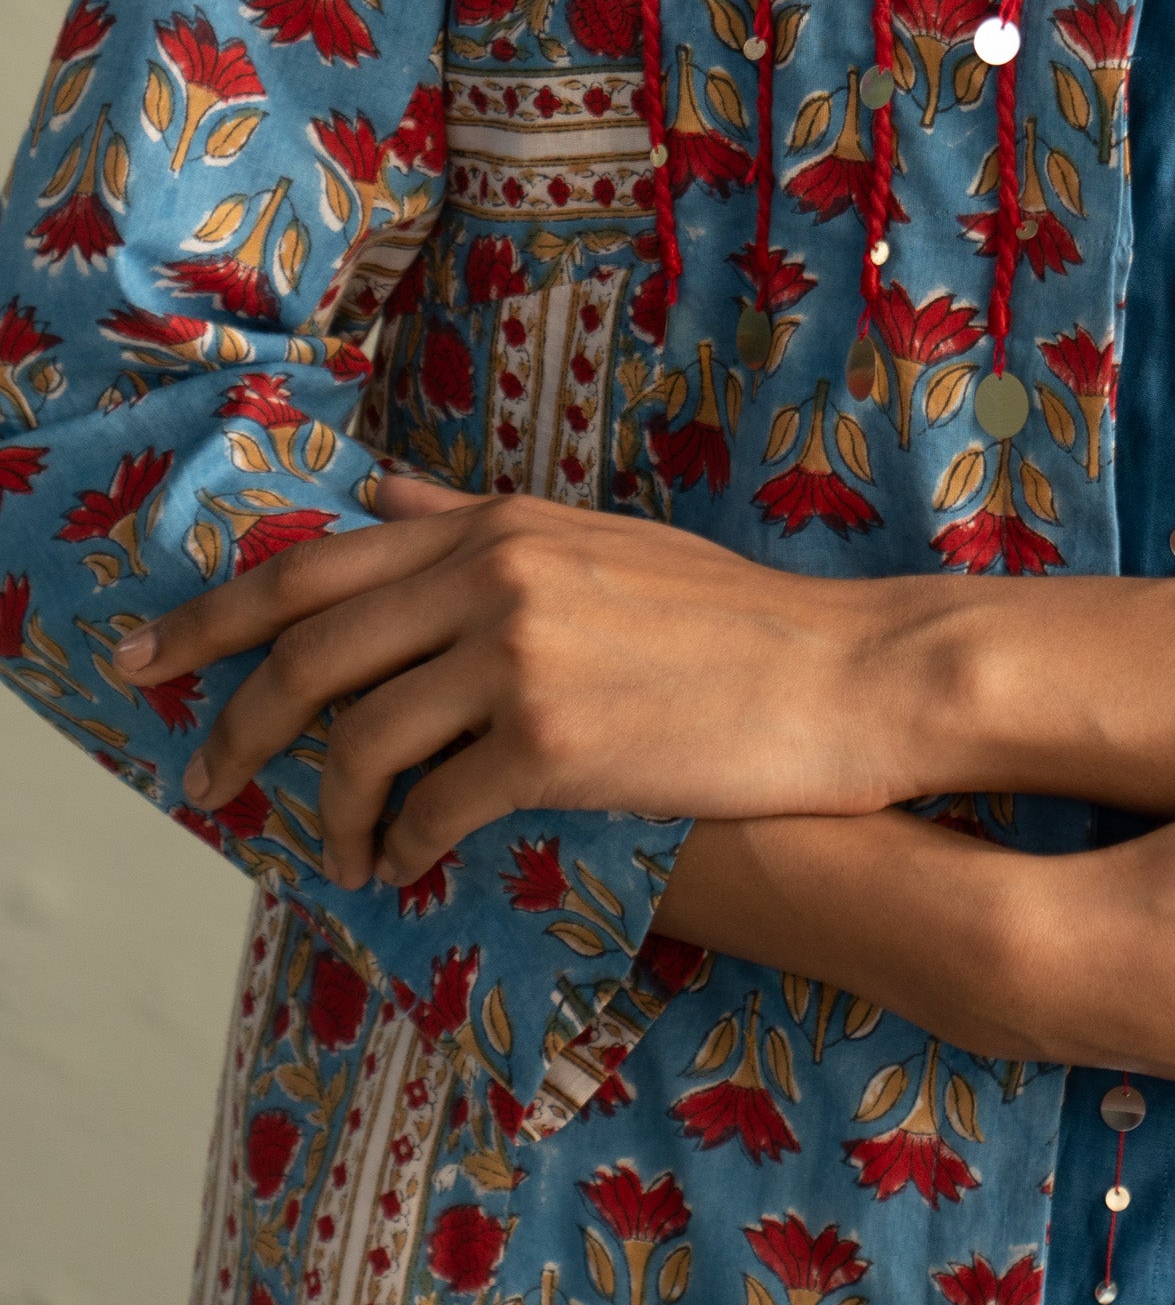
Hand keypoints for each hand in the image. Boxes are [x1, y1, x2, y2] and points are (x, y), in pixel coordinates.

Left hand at [119, 478, 1174, 883]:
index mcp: (497, 523)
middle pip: (306, 650)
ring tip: (340, 849)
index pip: (312, 565)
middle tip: (203, 782)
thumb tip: (382, 497)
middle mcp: (494, 574)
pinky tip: (410, 864)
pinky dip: (403, 846)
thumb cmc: (727, 615)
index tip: (149, 659)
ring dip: (329, 810)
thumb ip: (477, 523)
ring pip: (358, 738)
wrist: (841, 672)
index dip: (211, 617)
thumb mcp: (594, 539)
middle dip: (232, 723)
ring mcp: (522, 656)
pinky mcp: (555, 744)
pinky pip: (431, 808)